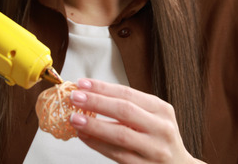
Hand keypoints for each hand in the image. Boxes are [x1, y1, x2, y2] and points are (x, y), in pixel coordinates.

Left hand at [68, 78, 205, 163]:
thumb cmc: (159, 138)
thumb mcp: (153, 117)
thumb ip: (129, 107)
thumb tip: (90, 95)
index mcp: (162, 110)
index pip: (128, 94)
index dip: (103, 88)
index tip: (82, 83)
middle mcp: (161, 128)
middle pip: (125, 111)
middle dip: (97, 102)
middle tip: (75, 97)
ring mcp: (155, 149)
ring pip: (120, 134)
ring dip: (94, 125)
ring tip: (75, 118)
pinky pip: (117, 154)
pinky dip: (97, 144)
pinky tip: (84, 136)